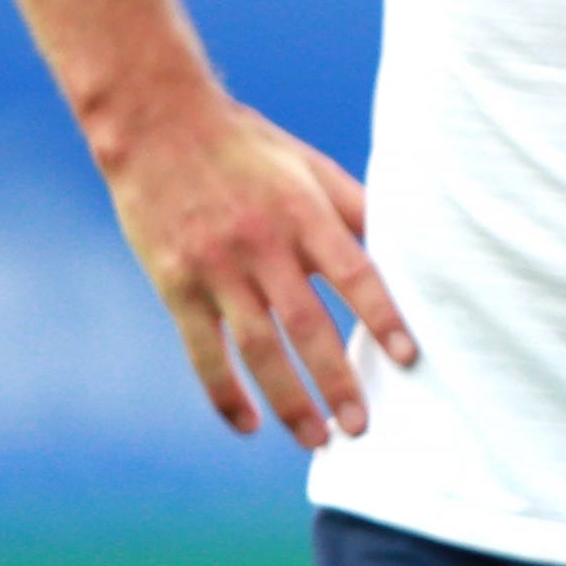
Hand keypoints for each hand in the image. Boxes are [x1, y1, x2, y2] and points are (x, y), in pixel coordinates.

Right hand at [101, 98, 418, 450]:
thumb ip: (354, 208)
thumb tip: (405, 242)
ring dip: (288, 400)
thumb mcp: (309, 165)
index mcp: (303, 213)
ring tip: (316, 439)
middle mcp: (261, 245)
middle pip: (307, 325)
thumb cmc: (247, 147)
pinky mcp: (176, 286)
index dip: (382, 316)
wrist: (158, 126)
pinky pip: (203, 352)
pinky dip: (225, 393)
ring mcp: (215, 269)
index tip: (407, 356)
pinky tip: (249, 424)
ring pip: (258, 349)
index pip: (353, 273)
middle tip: (359, 425)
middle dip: (336, 380)